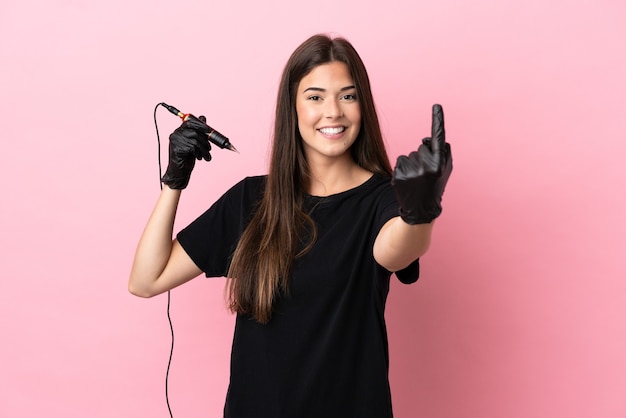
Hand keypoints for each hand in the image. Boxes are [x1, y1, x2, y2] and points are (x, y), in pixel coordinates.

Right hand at [161, 115, 211, 188]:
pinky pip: (193, 148)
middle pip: (195, 132)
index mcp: (179, 131)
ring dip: (204, 149)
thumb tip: (203, 117)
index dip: (200, 125)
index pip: (189, 122)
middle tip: (209, 148)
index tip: (208, 130)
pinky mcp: (177, 149)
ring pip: (195, 141)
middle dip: (205, 141)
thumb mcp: (193, 143)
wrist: (179, 171)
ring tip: (206, 155)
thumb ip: (197, 132)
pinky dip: (199, 154)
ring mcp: (175, 141)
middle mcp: (176, 134)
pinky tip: (199, 158)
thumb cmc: (186, 157)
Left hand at [391, 104, 452, 223]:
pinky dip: (403, 169)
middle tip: (426, 174)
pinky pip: (400, 162)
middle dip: (423, 157)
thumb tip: (429, 138)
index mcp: (440, 162)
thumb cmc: (434, 186)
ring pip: (409, 155)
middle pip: (422, 147)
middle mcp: (427, 165)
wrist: (421, 210)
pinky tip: (408, 182)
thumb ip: (442, 152)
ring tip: (417, 180)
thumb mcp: (444, 170)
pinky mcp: (399, 174)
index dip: (438, 120)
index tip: (436, 105)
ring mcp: (412, 170)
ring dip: (412, 164)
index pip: (438, 137)